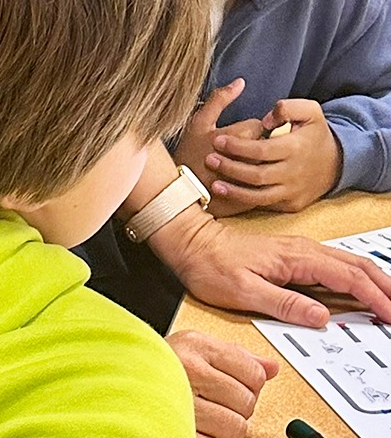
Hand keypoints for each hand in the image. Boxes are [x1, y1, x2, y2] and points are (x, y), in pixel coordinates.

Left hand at [150, 205, 390, 325]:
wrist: (190, 243)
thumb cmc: (210, 264)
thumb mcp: (244, 290)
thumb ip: (285, 303)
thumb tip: (322, 316)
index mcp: (296, 256)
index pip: (348, 277)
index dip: (376, 298)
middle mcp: (302, 250)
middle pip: (357, 266)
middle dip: (385, 287)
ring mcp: (298, 251)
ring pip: (348, 264)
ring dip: (373, 282)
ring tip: (389, 302)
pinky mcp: (293, 257)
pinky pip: (334, 266)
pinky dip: (355, 278)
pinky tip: (360, 291)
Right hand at [166, 331, 277, 437]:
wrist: (122, 377)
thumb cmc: (162, 364)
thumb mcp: (197, 348)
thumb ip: (236, 356)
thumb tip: (271, 368)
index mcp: (196, 345)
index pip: (253, 373)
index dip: (250, 383)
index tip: (234, 383)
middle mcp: (189, 370)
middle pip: (248, 402)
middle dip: (237, 405)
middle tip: (216, 399)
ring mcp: (183, 401)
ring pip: (236, 427)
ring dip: (226, 426)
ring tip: (207, 413)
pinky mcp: (181, 426)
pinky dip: (212, 437)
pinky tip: (199, 424)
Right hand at [173, 79, 262, 215]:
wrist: (181, 192)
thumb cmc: (190, 153)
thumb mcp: (199, 122)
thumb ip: (220, 99)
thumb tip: (241, 81)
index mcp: (237, 136)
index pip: (258, 125)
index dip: (248, 129)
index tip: (236, 134)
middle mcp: (248, 158)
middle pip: (265, 145)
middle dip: (255, 146)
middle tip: (239, 150)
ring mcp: (252, 180)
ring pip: (268, 165)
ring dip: (259, 164)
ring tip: (242, 165)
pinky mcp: (253, 198)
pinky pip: (266, 186)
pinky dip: (260, 182)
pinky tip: (246, 181)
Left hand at [205, 99, 341, 212]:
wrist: (337, 163)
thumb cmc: (316, 133)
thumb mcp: (311, 111)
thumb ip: (288, 108)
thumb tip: (267, 119)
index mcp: (296, 148)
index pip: (261, 150)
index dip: (237, 146)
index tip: (217, 140)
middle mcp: (294, 173)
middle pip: (257, 175)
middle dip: (230, 168)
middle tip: (209, 160)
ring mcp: (293, 191)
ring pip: (260, 196)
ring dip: (235, 191)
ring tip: (215, 184)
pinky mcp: (292, 205)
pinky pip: (267, 205)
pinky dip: (248, 201)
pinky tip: (230, 195)